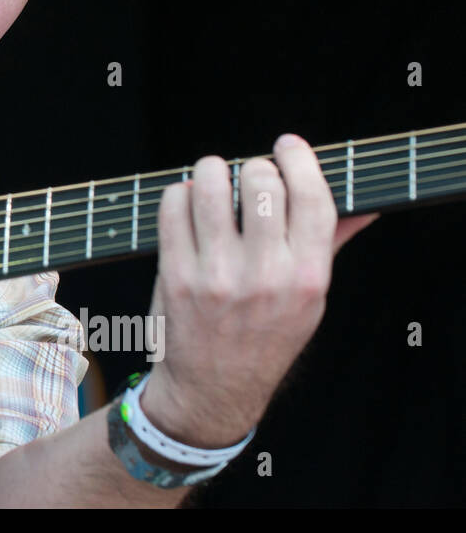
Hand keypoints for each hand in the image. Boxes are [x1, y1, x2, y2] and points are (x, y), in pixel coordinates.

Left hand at [140, 133, 377, 446]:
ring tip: (213, 182)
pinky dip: (178, 194)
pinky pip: (173, 206)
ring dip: (210, 172)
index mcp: (306, 278)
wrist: (213, 387)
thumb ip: (328, 246)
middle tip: (248, 177)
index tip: (288, 145)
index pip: (312, 197)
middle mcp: (264, 275)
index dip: (299, 158)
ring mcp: (216, 275)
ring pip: (209, 185)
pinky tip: (187, 205)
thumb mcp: (309, 300)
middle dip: (253, 167)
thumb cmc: (265, 337)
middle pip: (260, 182)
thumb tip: (359, 205)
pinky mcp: (176, 274)